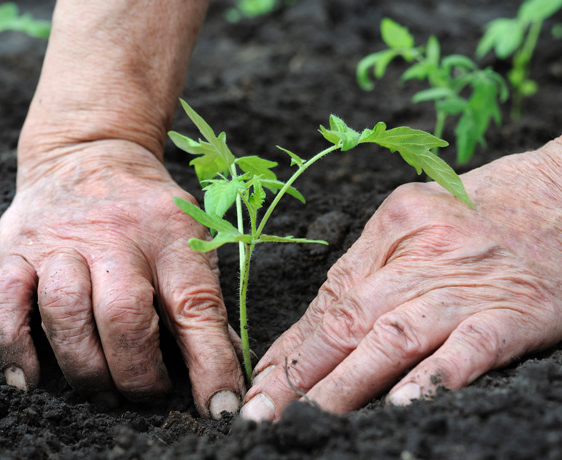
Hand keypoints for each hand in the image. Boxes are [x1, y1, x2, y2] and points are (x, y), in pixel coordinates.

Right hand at [0, 140, 244, 417]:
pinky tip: (31, 379)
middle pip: (124, 316)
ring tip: (105, 392)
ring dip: (86, 369)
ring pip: (65, 314)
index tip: (221, 407)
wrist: (91, 153)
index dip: (211, 363)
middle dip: (138, 373)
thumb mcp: (189, 238)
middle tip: (150, 396)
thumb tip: (224, 367)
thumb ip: (202, 299)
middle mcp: (115, 236)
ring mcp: (61, 243)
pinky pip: (3, 302)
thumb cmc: (149, 211)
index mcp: (171, 234)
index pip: (196, 305)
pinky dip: (12, 348)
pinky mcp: (18, 250)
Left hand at [241, 138, 561, 420]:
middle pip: (350, 318)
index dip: (292, 346)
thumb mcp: (414, 226)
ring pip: (395, 335)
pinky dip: (433, 376)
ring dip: (349, 381)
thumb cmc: (480, 213)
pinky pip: (469, 346)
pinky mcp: (515, 310)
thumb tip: (311, 334)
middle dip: (302, 372)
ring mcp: (467, 282)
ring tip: (314, 417)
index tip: (263, 382)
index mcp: (391, 226)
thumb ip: (367, 274)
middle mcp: (422, 252)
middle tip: (266, 412)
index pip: (329, 297)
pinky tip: (402, 404)